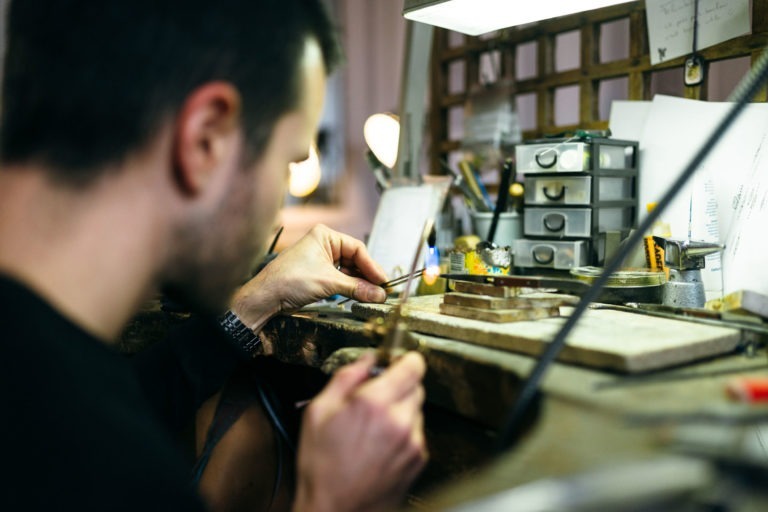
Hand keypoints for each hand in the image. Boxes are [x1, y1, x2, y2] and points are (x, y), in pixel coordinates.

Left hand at [230, 225, 387, 337]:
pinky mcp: (317, 274)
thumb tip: (379, 293)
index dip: (372, 266)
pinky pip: (339, 279)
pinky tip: (359, 295)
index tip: (383, 281)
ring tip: (372, 295)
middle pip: (354, 260)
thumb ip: (357, 288)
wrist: (266, 297)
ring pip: (348, 271)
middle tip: (381, 290)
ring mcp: (320, 259)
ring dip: (359, 283)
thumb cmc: (289, 280)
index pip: (358, 249)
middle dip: (367, 276)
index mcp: (325, 236)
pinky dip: (349, 287)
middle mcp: (323, 244)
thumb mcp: (329, 283)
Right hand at [293, 351, 427, 511]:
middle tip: (375, 396)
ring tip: (374, 427)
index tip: (398, 359)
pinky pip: (416, 432)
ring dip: (401, 410)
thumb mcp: (318, 413)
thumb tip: (366, 359)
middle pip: (416, 386)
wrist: (335, 510)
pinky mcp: (418, 459)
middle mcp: (400, 421)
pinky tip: (380, 444)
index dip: (405, 358)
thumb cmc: (322, 467)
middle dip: (398, 385)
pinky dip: (404, 432)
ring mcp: (412, 442)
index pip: (412, 365)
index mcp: (374, 404)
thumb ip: (346, 378)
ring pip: (416, 409)